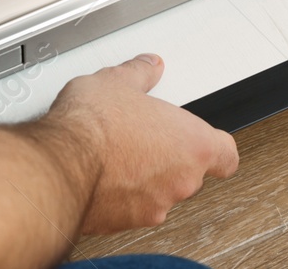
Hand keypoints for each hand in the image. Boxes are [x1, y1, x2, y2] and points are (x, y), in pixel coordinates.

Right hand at [40, 54, 238, 232]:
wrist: (61, 165)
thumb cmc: (94, 127)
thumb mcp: (118, 81)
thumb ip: (140, 74)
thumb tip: (148, 66)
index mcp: (191, 145)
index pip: (226, 155)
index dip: (215, 147)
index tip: (205, 140)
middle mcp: (180, 181)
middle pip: (190, 173)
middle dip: (168, 157)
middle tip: (143, 136)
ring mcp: (154, 206)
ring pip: (159, 192)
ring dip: (144, 177)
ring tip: (116, 154)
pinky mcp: (125, 223)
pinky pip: (130, 208)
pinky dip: (119, 195)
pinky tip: (99, 175)